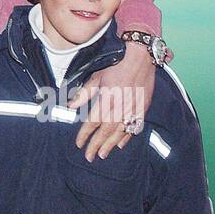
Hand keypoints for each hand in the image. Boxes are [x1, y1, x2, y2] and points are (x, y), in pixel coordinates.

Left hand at [68, 39, 156, 161]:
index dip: (84, 135)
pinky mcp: (143, 108)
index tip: (78, 144)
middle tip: (89, 157)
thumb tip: (71, 106)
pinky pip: (134, 127)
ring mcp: (133, 110)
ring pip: (120, 133)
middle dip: (96, 145)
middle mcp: (120, 108)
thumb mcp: (96, 76)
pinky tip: (120, 144)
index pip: (92, 123)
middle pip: (106, 132)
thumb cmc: (116, 64)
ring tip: (102, 154)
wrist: (140, 56)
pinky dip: (126, 137)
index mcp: (106, 100)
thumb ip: (84, 94)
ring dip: (110, 145)